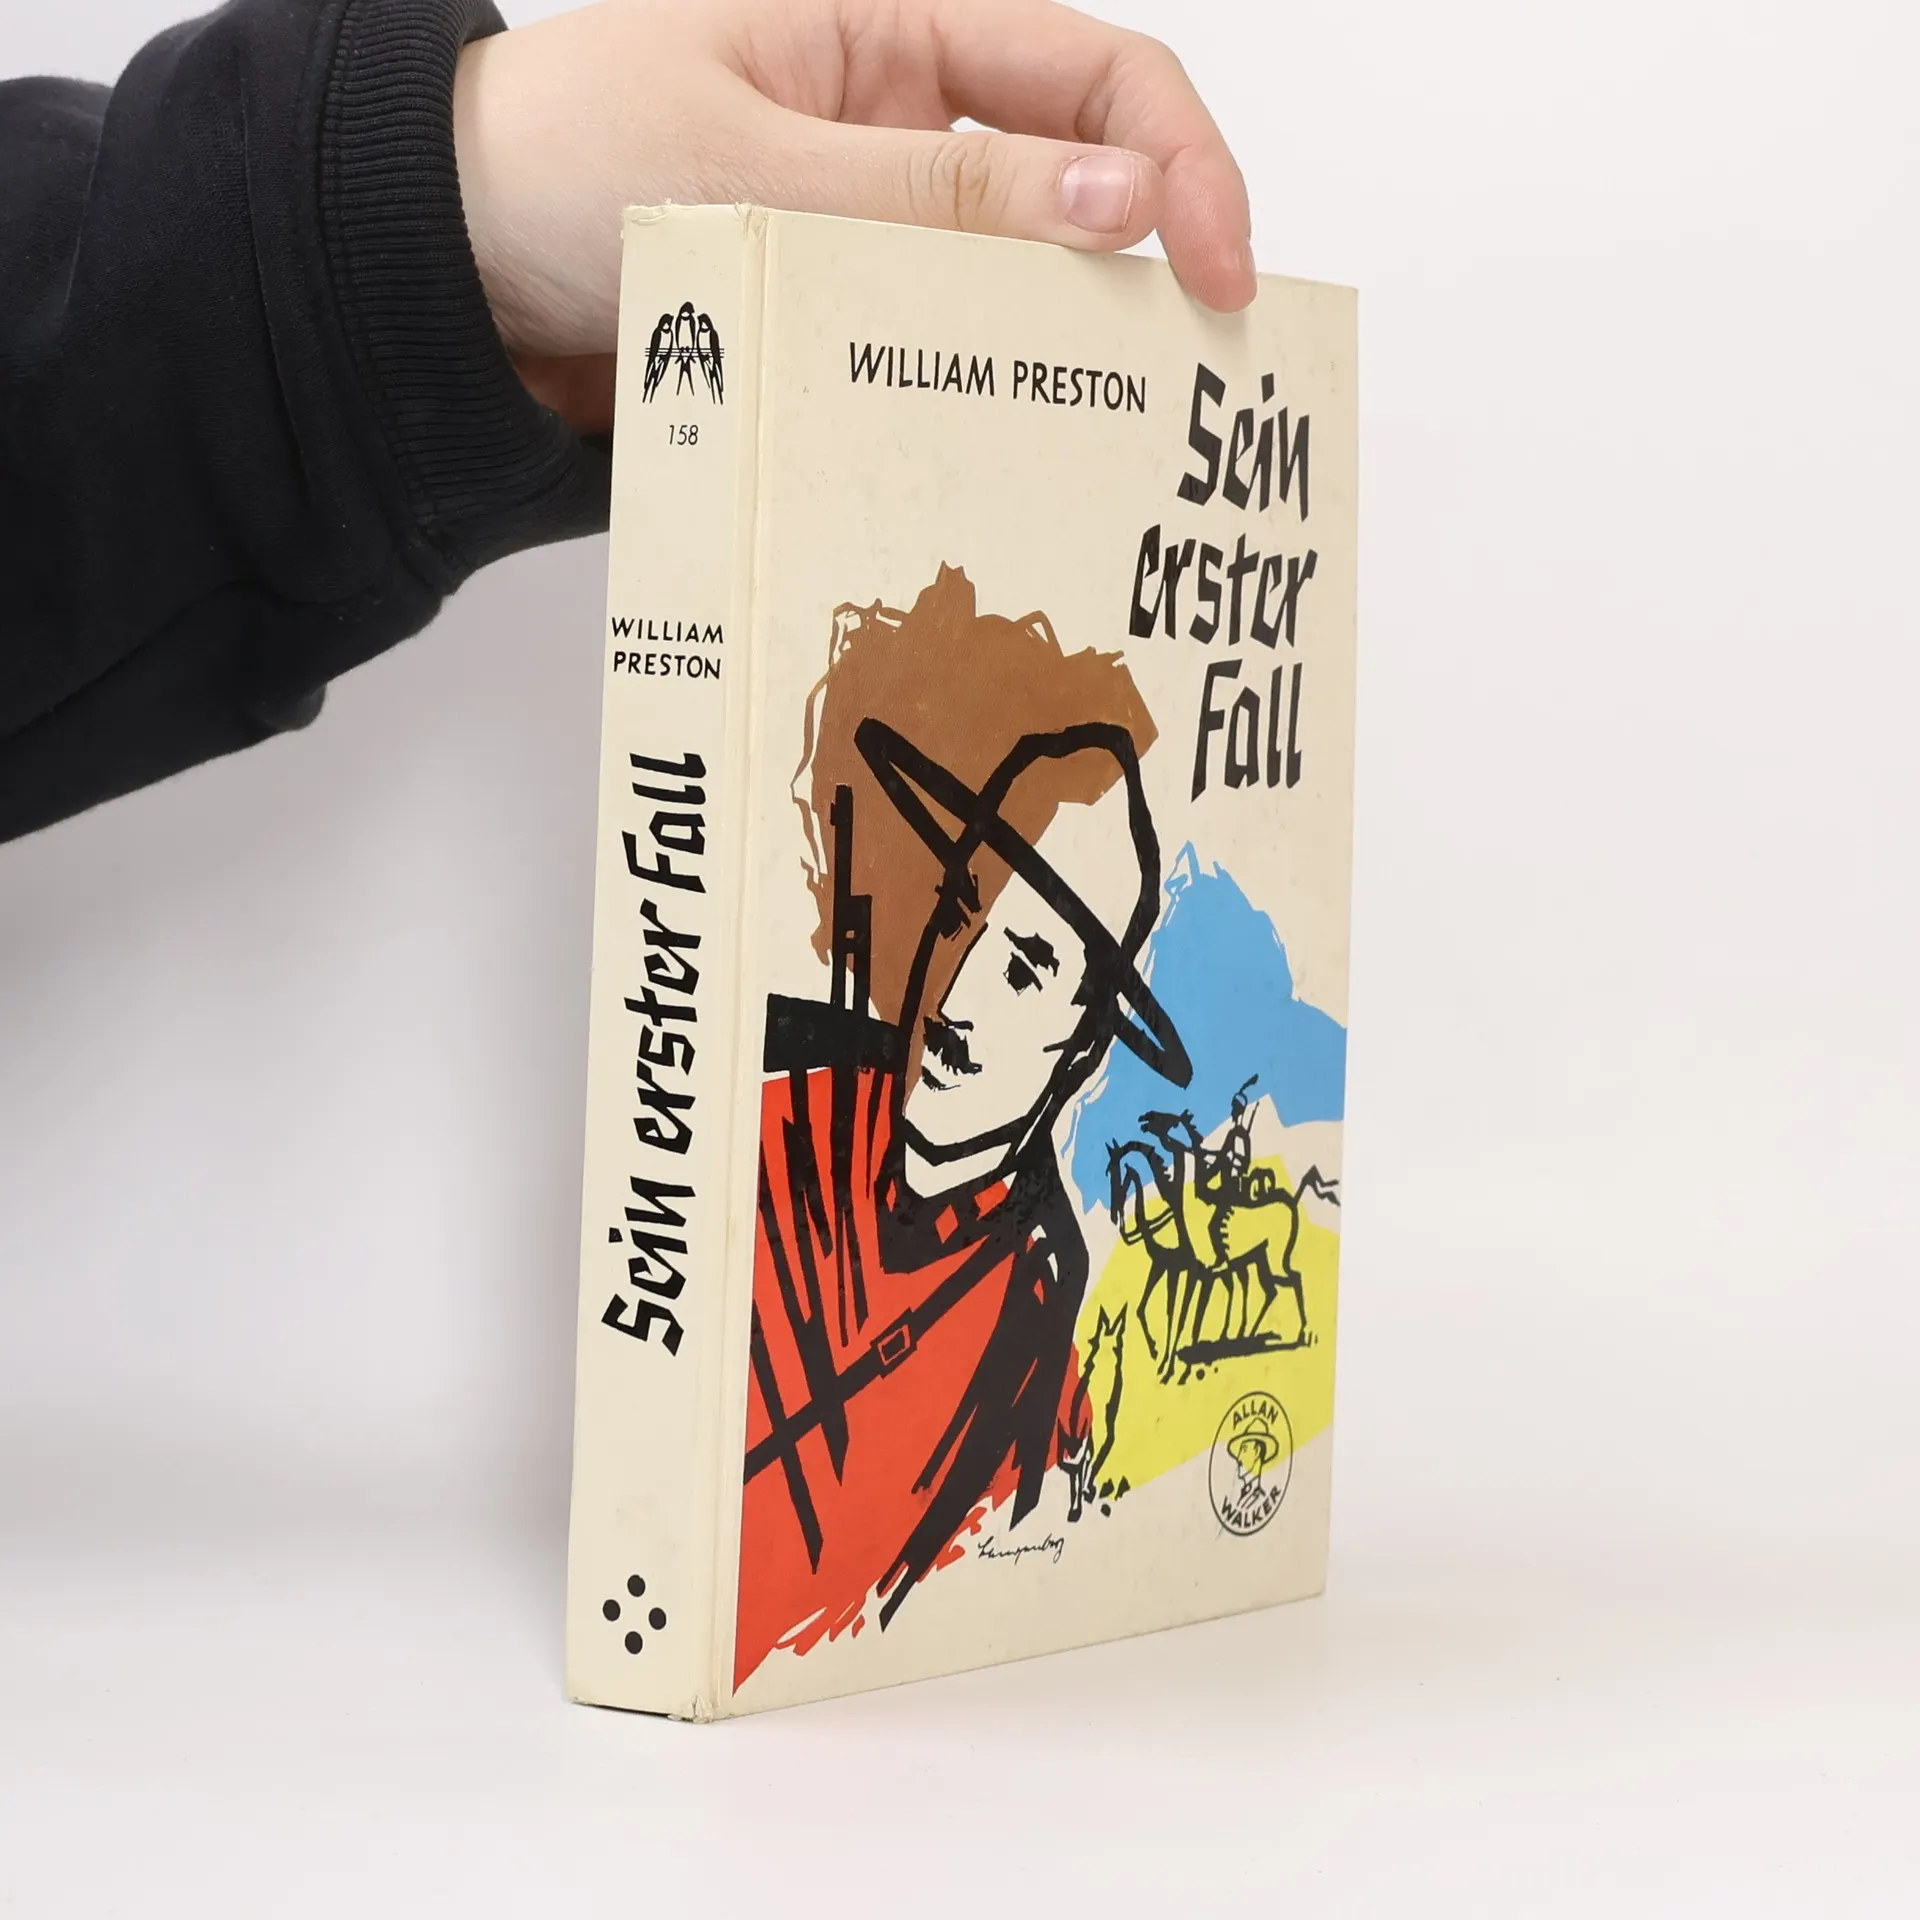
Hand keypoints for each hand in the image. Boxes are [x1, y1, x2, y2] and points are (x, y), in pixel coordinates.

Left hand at [452, 0, 1253, 431]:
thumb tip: (1124, 202)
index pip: (1091, 77)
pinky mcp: (834, 311)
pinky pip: (936, 345)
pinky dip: (974, 394)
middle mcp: (897, 121)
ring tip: (1100, 433)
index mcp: (887, 27)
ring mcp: (869, 223)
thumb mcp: (757, 167)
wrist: (438, 268)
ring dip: (1061, 349)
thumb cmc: (557, 161)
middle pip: (1076, 181)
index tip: (1219, 273)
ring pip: (1013, 280)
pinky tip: (992, 447)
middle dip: (1147, 268)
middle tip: (1187, 380)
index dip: (1180, 164)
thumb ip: (938, 192)